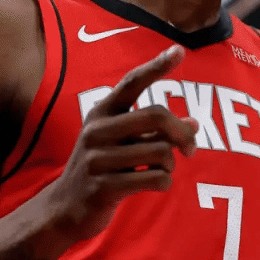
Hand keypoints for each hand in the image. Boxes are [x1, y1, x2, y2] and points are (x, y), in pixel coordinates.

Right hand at [49, 45, 197, 239]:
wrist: (65, 209)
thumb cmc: (103, 168)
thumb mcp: (123, 143)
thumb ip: (154, 131)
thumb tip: (194, 124)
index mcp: (101, 112)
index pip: (132, 82)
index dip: (157, 66)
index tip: (179, 51)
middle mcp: (97, 130)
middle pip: (156, 115)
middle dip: (182, 132)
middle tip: (191, 149)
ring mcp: (98, 159)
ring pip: (161, 152)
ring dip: (172, 164)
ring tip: (163, 170)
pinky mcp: (104, 187)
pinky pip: (155, 179)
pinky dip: (165, 182)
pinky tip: (156, 184)